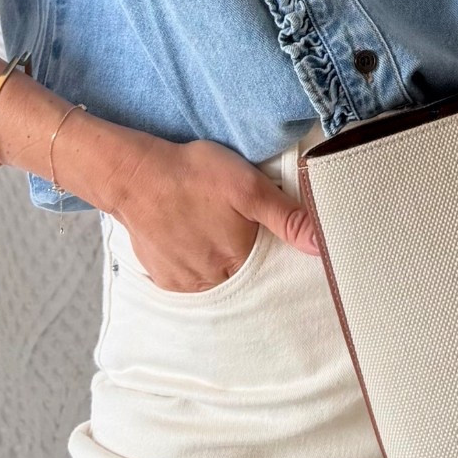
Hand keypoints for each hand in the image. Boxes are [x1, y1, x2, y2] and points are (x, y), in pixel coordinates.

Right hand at [95, 129, 320, 293]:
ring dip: (216, 259)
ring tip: (208, 227)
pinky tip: (189, 236)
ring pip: (213, 278)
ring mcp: (185, 283)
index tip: (261, 231)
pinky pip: (188, 278)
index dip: (270, 249)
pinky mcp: (163, 277)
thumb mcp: (247, 186)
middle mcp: (213, 281)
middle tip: (229, 223)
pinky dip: (192, 262)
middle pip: (241, 274)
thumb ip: (286, 216)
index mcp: (239, 261)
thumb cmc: (193, 174)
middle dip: (242, 254)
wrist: (135, 176)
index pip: (269, 268)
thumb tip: (322, 245)